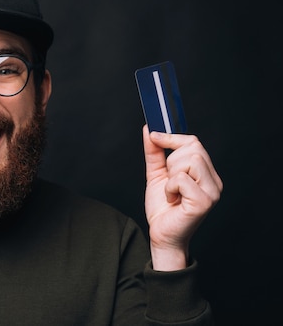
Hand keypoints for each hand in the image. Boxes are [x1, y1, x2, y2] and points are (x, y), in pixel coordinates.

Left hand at [142, 125, 221, 270]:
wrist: (162, 235)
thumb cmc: (162, 208)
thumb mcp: (156, 175)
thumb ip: (154, 152)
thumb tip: (149, 129)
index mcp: (206, 173)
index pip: (194, 142)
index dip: (172, 137)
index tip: (154, 136)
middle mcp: (214, 181)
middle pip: (193, 148)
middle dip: (171, 161)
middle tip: (169, 181)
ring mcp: (212, 191)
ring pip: (190, 160)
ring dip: (171, 175)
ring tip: (172, 192)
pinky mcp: (204, 201)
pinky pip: (182, 178)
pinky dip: (170, 187)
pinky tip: (172, 200)